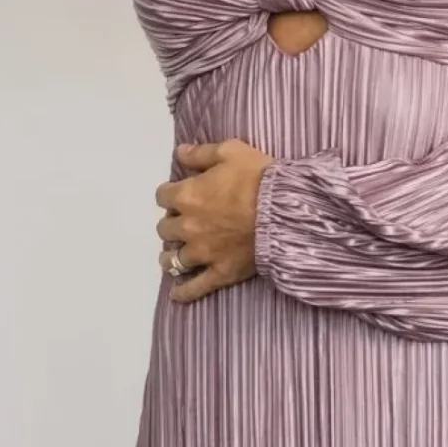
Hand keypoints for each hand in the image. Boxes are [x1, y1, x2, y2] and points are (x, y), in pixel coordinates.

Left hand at [155, 138, 274, 301]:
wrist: (285, 211)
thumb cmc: (259, 178)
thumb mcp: (231, 151)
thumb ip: (201, 154)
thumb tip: (179, 153)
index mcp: (187, 195)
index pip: (162, 196)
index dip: (170, 195)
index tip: (179, 195)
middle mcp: (188, 226)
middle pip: (165, 229)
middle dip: (172, 224)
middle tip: (184, 223)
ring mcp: (202, 253)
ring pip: (173, 259)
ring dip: (171, 256)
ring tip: (174, 256)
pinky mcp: (219, 272)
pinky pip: (195, 287)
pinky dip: (183, 292)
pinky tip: (176, 295)